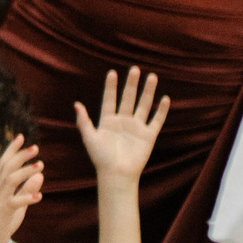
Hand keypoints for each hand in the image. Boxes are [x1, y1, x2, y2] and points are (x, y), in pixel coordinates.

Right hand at [0, 133, 42, 242]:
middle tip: (36, 147)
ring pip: (10, 181)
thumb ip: (26, 189)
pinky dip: (26, 197)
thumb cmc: (1, 223)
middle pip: (7, 167)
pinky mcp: (2, 213)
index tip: (21, 136)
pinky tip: (39, 196)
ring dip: (26, 171)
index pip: (4, 164)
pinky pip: (15, 203)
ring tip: (41, 165)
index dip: (12, 150)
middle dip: (21, 155)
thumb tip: (40, 174)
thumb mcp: (17, 204)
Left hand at [74, 65, 167, 183]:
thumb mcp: (89, 138)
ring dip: (148, 92)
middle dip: (131, 84)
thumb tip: (76, 104)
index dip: (111, 87)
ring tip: (152, 77)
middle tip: (135, 69)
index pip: (110, 99)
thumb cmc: (100, 158)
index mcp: (107, 121)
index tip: (112, 73)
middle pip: (128, 98)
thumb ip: (84, 121)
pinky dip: (161, 110)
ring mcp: (136, 127)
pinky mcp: (148, 135)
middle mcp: (123, 121)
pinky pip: (156, 120)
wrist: (117, 174)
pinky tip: (165, 99)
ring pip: (144, 105)